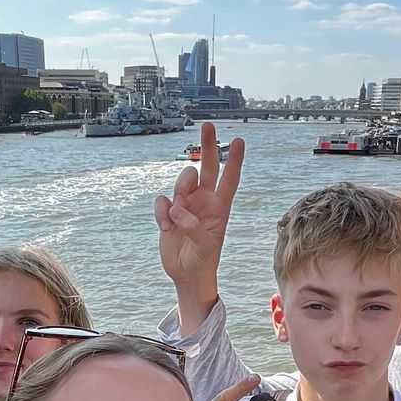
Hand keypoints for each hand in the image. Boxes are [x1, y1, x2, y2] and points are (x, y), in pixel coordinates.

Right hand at [154, 121, 243, 323]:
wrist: (186, 274)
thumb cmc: (203, 260)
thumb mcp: (205, 245)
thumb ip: (193, 224)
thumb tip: (177, 209)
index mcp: (220, 207)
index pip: (229, 179)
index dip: (234, 160)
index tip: (239, 141)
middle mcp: (204, 201)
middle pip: (206, 167)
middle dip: (207, 146)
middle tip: (208, 126)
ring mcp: (185, 204)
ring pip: (182, 181)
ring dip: (178, 192)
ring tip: (175, 217)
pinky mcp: (169, 212)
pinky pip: (162, 200)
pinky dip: (161, 212)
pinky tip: (165, 227)